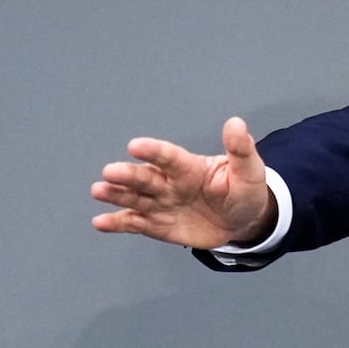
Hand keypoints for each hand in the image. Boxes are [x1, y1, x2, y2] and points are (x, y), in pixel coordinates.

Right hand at [91, 117, 277, 248]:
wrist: (243, 221)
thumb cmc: (243, 191)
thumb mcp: (249, 171)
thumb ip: (240, 150)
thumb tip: (237, 123)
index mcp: (190, 168)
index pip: (170, 157)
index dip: (154, 151)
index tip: (135, 146)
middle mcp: (170, 183)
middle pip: (146, 177)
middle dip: (128, 174)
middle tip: (110, 171)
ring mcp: (162, 204)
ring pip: (135, 198)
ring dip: (116, 195)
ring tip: (99, 191)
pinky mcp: (157, 224)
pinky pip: (135, 223)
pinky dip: (117, 223)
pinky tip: (100, 222)